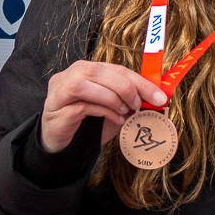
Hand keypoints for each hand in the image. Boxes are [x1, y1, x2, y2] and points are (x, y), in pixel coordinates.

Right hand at [40, 60, 167, 152]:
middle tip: (139, 105)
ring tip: (125, 112)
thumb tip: (156, 98)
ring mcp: (61, 89)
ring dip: (112, 98)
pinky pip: (83, 104)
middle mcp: (72, 73)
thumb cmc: (89, 124)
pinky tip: (115, 120)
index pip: (117, 69)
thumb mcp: (115, 109)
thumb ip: (130, 100)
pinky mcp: (56, 106)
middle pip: (100, 71)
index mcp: (88, 69)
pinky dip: (104, 111)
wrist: (65, 144)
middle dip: (127, 87)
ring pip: (87, 83)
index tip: (159, 96)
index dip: (140, 81)